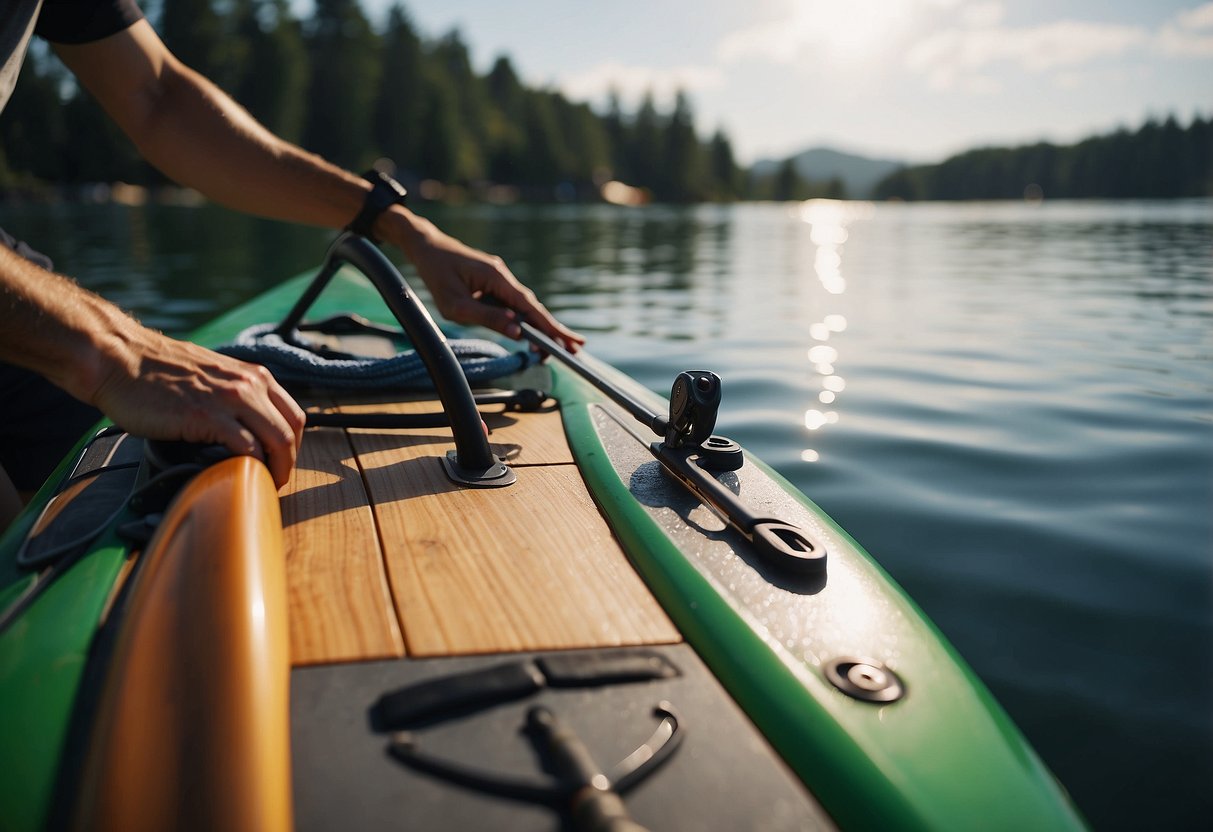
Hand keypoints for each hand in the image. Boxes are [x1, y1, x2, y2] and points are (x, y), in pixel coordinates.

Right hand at [88, 331, 305, 488]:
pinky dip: (250, 466)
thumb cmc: (158, 373)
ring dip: (275, 469)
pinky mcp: (207, 416)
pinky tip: (240, 477)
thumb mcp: (212, 378)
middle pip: (292, 431)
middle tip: (274, 482)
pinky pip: (246, 447)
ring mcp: (230, 399)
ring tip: (262, 486)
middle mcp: (249, 384)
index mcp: (253, 376)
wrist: (120, 360)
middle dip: (288, 462)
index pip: (294, 415)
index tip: (280, 464)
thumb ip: (235, 399)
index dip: (293, 446)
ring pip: (277, 440)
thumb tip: (247, 433)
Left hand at [385, 210, 585, 351]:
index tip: (567, 343)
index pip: (529, 308)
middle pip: (534, 308)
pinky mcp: (495, 283)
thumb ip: (486, 318)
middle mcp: (504, 277)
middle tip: (574, 350)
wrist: (426, 247)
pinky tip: (532, 334)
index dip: (549, 327)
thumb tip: (516, 333)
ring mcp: (501, 279)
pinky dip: (525, 319)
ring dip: (540, 327)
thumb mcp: (455, 304)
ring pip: (525, 307)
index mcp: (498, 278)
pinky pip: (514, 304)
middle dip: (554, 330)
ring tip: (555, 349)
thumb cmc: (437, 275)